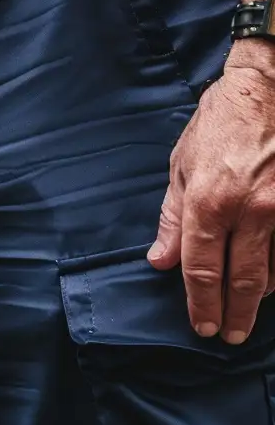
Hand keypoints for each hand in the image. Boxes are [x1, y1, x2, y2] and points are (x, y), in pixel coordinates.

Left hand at [148, 45, 274, 342]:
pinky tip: (273, 280)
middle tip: (230, 337)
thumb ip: (172, 219)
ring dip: (259, 294)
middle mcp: (249, 209)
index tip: (202, 326)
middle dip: (235, 314)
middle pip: (242, 279)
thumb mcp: (181, 166)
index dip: (201, 303)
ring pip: (274, 268)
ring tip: (248, 311)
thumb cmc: (219, 124)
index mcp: (209, 201)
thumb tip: (160, 262)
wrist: (267, 86)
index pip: (201, 268)